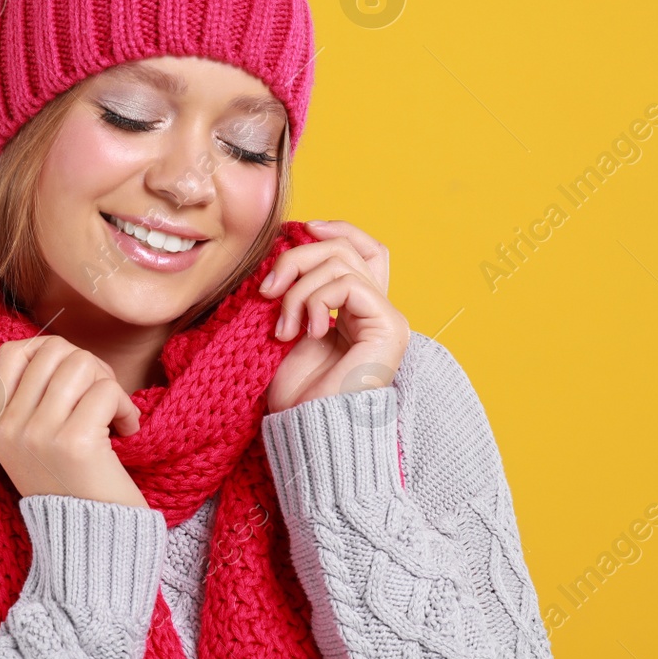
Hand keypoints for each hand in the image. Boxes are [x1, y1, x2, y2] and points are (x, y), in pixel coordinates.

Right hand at [0, 335, 148, 508]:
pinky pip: (106, 391)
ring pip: (81, 363)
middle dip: (89, 366)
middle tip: (103, 399)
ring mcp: (38, 434)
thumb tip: (60, 349)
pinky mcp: (74, 443)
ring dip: (109, 384)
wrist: (91, 546)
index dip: (52, 353)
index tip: (75, 383)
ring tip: (115, 416)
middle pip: (54, 350)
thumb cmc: (74, 488)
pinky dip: (126, 408)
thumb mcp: (33, 445)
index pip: (12, 352)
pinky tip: (128, 432)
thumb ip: (34, 400)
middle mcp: (10, 428)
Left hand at [260, 220, 410, 415]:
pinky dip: (316, 300)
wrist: (304, 431)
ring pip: (342, 261)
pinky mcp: (389, 327)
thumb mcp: (288, 326)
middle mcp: (379, 311)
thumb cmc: (294, 392)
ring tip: (284, 327)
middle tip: (268, 291)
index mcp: (357, 310)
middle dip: (298, 258)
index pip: (365, 248)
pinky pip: (349, 284)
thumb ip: (297, 288)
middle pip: (347, 248)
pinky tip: (305, 332)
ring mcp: (387, 319)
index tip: (301, 227)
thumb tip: (285, 246)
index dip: (337, 228)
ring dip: (299, 289)